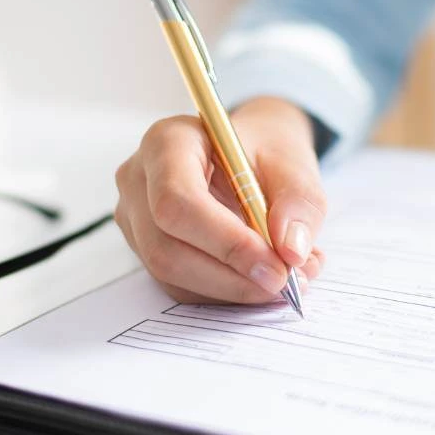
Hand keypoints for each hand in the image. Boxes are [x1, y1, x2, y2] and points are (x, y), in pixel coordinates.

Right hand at [115, 97, 326, 303]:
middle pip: (166, 248)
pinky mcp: (145, 249)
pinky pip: (179, 286)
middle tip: (286, 283)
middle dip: (231, 276)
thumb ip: (298, 203)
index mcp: (167, 142)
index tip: (276, 266)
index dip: (226, 242)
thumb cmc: (265, 152)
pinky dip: (225, 292)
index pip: (177, 201)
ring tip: (286, 279)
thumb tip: (290, 250)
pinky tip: (260, 279)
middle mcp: (139, 181)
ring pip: (171, 275)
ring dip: (232, 289)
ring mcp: (135, 219)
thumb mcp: (294, 164)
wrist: (248, 156)